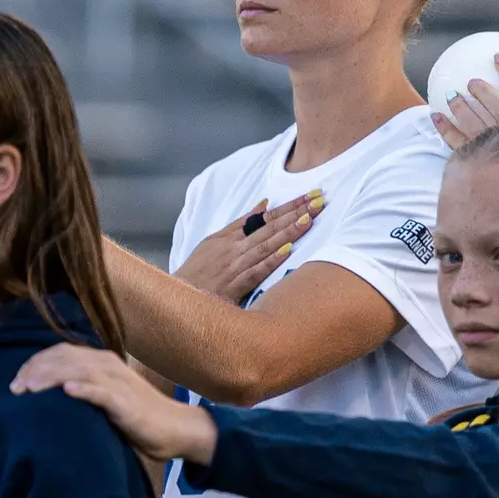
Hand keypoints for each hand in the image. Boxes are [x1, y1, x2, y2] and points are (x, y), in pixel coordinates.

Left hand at [10, 343, 218, 463]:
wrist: (176, 429)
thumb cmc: (134, 417)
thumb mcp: (102, 398)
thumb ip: (80, 390)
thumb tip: (46, 395)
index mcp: (99, 362)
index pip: (59, 353)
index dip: (34, 363)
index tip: (15, 382)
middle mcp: (107, 366)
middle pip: (64, 358)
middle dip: (35, 371)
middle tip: (14, 388)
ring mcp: (118, 382)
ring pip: (79, 370)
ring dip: (51, 377)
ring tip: (29, 389)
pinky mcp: (127, 402)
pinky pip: (103, 392)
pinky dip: (84, 389)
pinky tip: (67, 390)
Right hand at [173, 191, 323, 304]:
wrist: (179, 302)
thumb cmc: (196, 273)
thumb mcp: (212, 243)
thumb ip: (239, 224)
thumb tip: (264, 204)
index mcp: (228, 237)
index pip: (264, 217)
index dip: (289, 206)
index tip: (311, 195)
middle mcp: (232, 249)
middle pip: (269, 228)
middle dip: (296, 212)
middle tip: (320, 199)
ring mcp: (233, 267)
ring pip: (265, 246)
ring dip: (288, 232)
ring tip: (310, 219)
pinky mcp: (233, 287)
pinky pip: (255, 272)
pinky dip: (270, 261)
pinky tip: (287, 252)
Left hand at [432, 54, 498, 148]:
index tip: (498, 57)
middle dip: (486, 93)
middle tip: (472, 81)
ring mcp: (492, 149)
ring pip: (476, 125)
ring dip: (462, 108)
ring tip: (451, 95)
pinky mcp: (473, 160)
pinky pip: (457, 143)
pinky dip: (445, 128)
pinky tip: (435, 115)